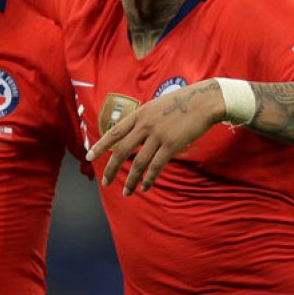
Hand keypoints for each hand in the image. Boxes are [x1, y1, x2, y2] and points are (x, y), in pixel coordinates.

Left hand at [87, 80, 224, 194]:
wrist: (204, 101)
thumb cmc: (183, 104)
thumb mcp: (157, 107)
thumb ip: (144, 119)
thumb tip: (134, 134)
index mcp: (140, 114)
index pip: (114, 132)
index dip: (100, 146)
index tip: (89, 156)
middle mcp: (145, 124)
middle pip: (121, 150)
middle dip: (111, 169)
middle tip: (105, 182)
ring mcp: (158, 135)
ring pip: (138, 162)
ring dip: (130, 180)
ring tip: (126, 192)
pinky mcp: (172, 144)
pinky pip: (156, 166)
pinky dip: (149, 179)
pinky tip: (144, 187)